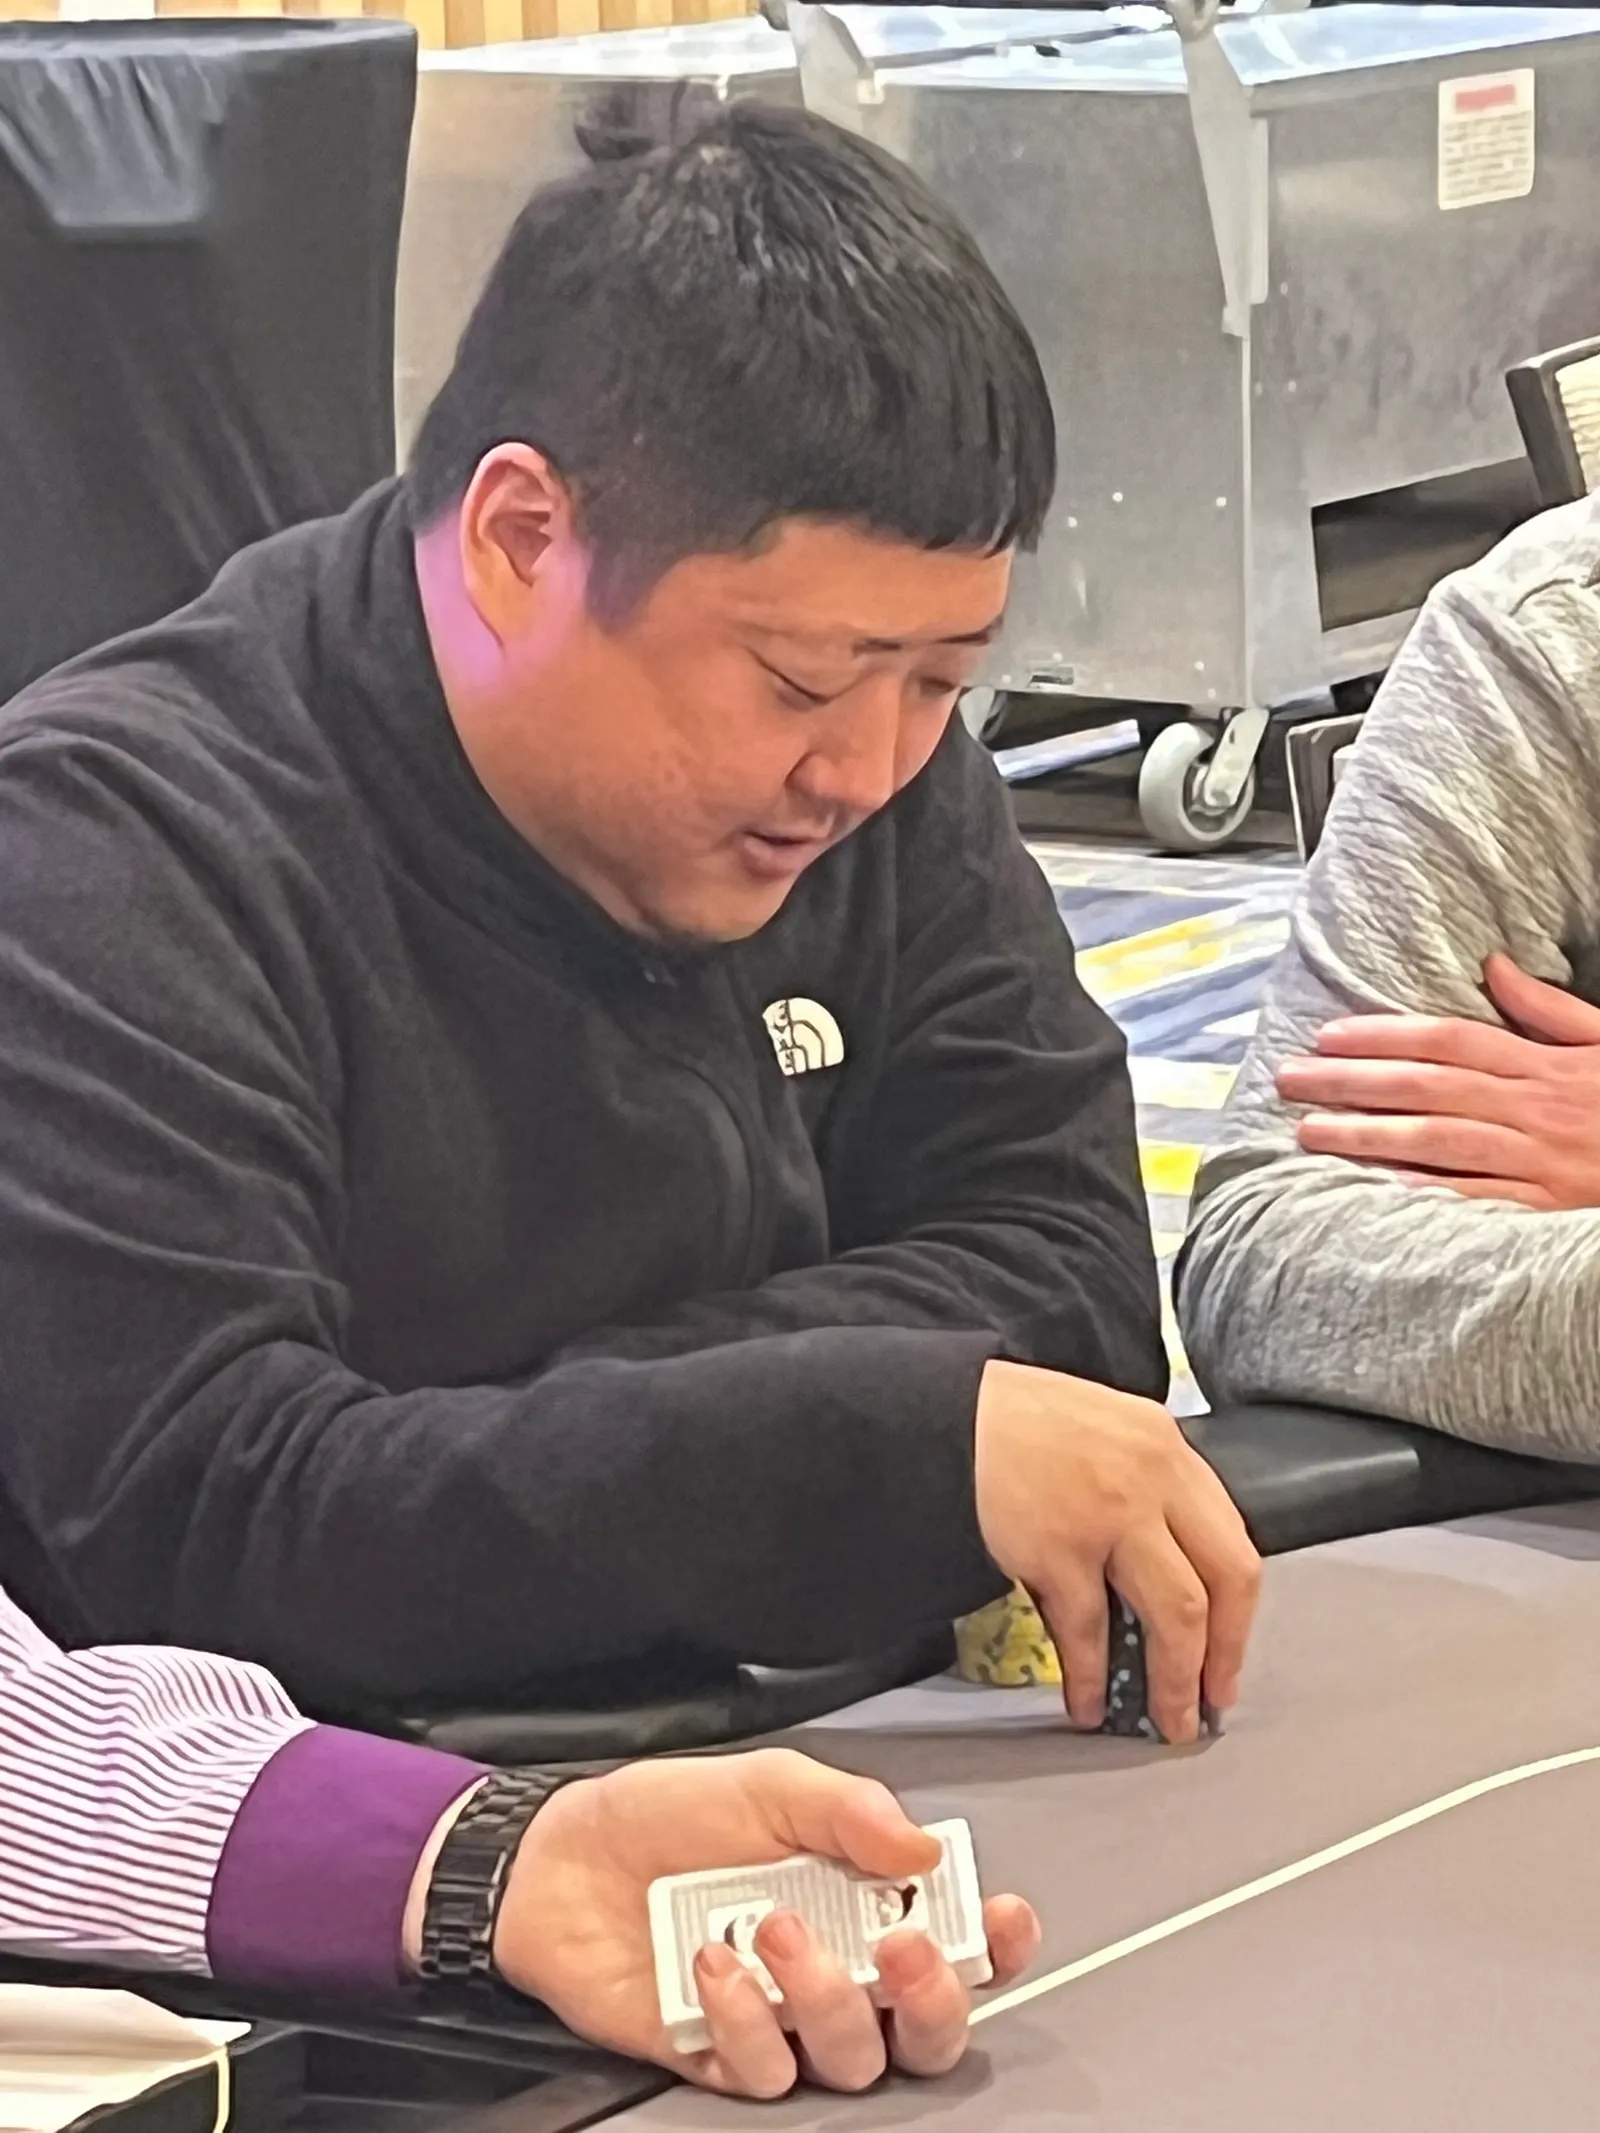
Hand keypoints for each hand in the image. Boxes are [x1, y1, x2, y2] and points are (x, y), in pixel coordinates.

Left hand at [490, 1750, 1038, 2098]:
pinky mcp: (720, 2058)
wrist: (559, 1859)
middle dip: (931, 1999)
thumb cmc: (663, 1815)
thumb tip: (924, 1850)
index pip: (957, 1942)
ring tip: (772, 1930)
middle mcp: (833, 1970)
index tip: (1001, 1920)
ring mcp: (780, 2021)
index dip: (996, 1946)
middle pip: (925, 2031)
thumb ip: (848, 1810)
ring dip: (824, 1999)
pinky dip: (747, 2023)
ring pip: (853, 2060)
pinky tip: (714, 1963)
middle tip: (898, 1947)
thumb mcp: (764, 1784)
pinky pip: (766, 2075)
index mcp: (858, 1900)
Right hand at [972, 1361, 1259, 1744]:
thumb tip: (1166, 1563)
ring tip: (1168, 1718)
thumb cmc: (1016, 1419)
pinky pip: (1090, 1630)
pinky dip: (1093, 1676)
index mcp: (1167, 1448)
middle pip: (1225, 1580)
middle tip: (1214, 1697)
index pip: (1233, 1537)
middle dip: (1226, 1652)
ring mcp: (1109, 1516)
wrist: (948, 1411)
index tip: (1232, 1647)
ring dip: (1175, 1680)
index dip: (1240, 1608)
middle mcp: (1152, 1480)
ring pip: (1175, 1615)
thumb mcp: (1106, 1430)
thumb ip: (1146, 1484)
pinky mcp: (1057, 1550)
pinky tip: (1088, 1702)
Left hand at [1278, 954, 1599, 1209]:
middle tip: (1290, 1080)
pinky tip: (1382, 1188)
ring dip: (1369, 1136)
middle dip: (1351, 1082)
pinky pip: (1481, 1200)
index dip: (1383, 1034)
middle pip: (1427, 1087)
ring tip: (1311, 1132)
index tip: (1328, 1036)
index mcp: (1543, 1065)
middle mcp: (1533, 1108)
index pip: (1449, 1040)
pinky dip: (1433, 1192)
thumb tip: (1493, 965)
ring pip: (1440, 1142)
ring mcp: (1539, 1160)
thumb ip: (1547, 1009)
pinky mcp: (1545, 1209)